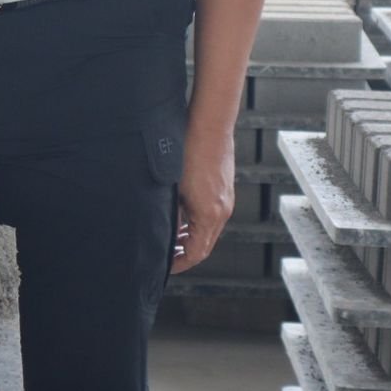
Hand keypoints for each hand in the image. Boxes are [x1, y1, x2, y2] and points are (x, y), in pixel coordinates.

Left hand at [170, 135, 235, 273]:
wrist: (209, 124)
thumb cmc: (188, 151)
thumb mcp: (172, 188)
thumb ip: (170, 215)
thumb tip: (164, 234)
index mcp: (209, 215)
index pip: (197, 253)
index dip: (180, 263)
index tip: (165, 266)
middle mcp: (222, 211)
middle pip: (205, 245)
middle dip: (185, 253)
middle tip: (166, 256)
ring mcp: (226, 200)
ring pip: (209, 230)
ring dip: (191, 238)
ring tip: (172, 239)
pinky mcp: (225, 189)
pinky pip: (213, 216)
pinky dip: (198, 223)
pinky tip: (182, 217)